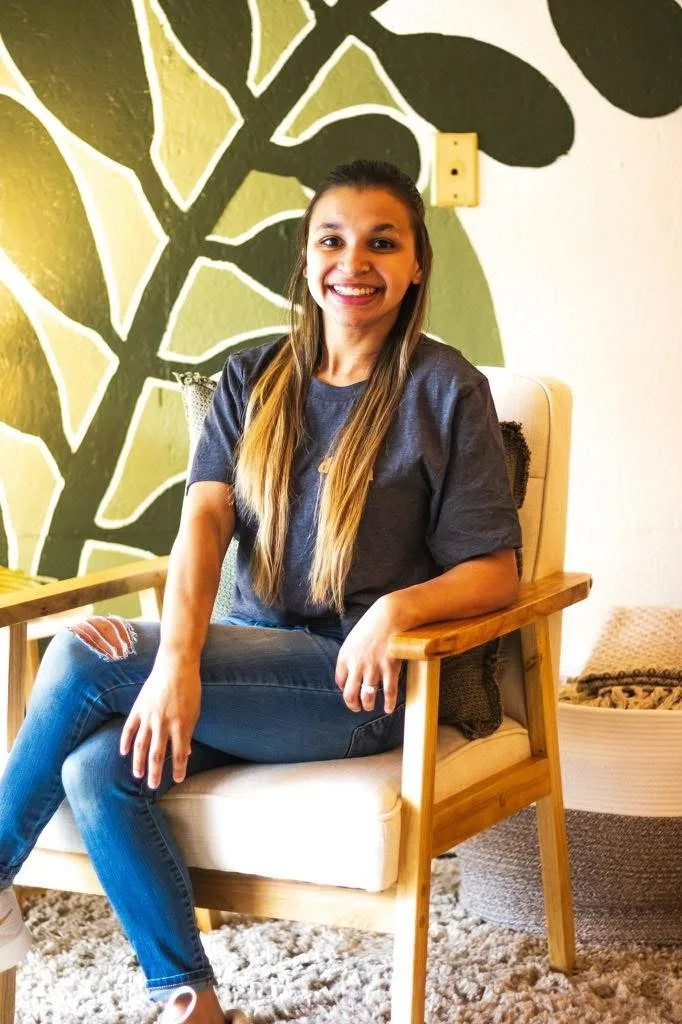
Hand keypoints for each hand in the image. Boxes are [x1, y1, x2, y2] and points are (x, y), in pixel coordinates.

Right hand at [119, 654, 200, 788]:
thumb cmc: (190, 688)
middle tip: (153, 786)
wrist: (176, 665)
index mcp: (181, 724)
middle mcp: (164, 723)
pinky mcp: (139, 708)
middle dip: (155, 773)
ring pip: (141, 745)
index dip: (178, 769)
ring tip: (138, 775)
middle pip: (157, 754)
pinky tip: (124, 753)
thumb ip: (189, 732)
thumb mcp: (195, 711)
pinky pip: (129, 728)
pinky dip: (126, 741)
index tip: (177, 780)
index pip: (179, 754)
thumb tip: (186, 753)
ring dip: (139, 762)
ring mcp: (149, 716)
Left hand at [335, 597, 402, 714]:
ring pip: (367, 697)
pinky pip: (388, 692)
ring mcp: (373, 668)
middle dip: (352, 705)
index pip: (340, 681)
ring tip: (370, 707)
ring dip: (368, 705)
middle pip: (350, 694)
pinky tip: (388, 709)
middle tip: (357, 708)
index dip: (344, 689)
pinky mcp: (389, 669)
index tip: (348, 691)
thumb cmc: (372, 624)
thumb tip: (353, 669)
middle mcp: (356, 665)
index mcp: (345, 656)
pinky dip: (389, 703)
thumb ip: (351, 655)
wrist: (390, 615)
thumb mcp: (354, 638)